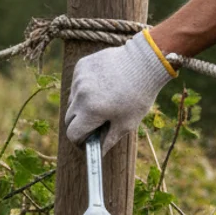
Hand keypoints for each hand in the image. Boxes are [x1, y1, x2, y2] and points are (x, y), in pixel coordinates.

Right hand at [65, 31, 175, 153]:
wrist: (146, 61)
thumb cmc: (139, 95)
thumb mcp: (127, 123)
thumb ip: (109, 140)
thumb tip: (98, 154)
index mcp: (91, 111)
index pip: (73, 134)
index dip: (80, 141)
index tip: (87, 142)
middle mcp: (80, 95)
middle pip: (69, 118)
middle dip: (79, 124)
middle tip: (95, 123)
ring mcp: (79, 79)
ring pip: (72, 100)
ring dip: (82, 105)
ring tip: (102, 101)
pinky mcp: (81, 66)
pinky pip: (77, 83)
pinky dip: (85, 88)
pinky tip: (102, 84)